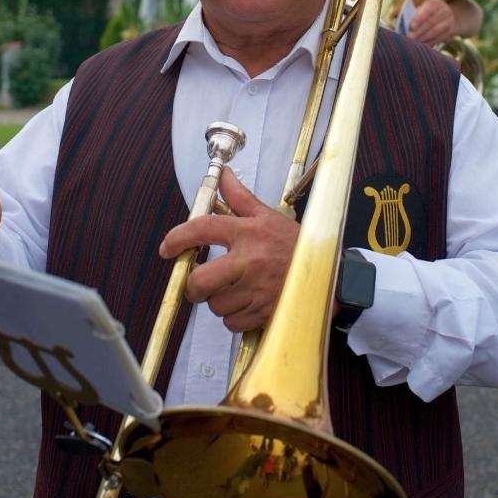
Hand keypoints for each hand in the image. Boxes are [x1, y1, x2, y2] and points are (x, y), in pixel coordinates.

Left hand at [159, 167, 298, 332]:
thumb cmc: (296, 245)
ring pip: (215, 304)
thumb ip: (240, 198)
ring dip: (219, 300)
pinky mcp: (263, 314)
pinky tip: (247, 304)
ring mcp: (256, 290)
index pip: (203, 229)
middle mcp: (250, 261)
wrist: (330, 276)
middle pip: (200, 280)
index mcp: (248, 233)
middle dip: (193, 285)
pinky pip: (231, 322)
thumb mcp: (268, 216)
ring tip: (235, 290)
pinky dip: (235, 317)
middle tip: (200, 282)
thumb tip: (223, 174)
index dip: (178, 237)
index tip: (167, 247)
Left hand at [408, 0, 457, 45]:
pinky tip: (422, 45)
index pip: (428, 10)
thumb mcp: (423, 10)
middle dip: (420, 30)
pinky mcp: (451, 32)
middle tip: (410, 37)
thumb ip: (416, 16)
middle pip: (432, 21)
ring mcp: (449, 21)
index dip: (419, 18)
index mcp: (436, 3)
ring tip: (415, 42)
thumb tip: (408, 27)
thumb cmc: (428, 14)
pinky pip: (440, 38)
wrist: (447, 16)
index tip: (411, 26)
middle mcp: (445, 11)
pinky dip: (430, 42)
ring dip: (424, 38)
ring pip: (436, 31)